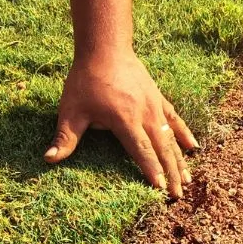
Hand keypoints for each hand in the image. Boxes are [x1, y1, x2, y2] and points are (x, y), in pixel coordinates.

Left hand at [44, 52, 198, 198]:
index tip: (160, 188)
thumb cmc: (86, 80)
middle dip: (170, 173)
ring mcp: (154, 106)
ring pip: (171, 137)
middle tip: (177, 195)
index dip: (150, 170)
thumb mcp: (72, 110)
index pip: (141, 150)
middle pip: (162, 148)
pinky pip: (175, 119)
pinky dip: (184, 133)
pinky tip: (193, 146)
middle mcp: (145, 114)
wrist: (104, 48)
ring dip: (180, 159)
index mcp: (125, 120)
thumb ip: (64, 137)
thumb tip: (49, 159)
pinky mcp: (157, 98)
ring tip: (187, 180)